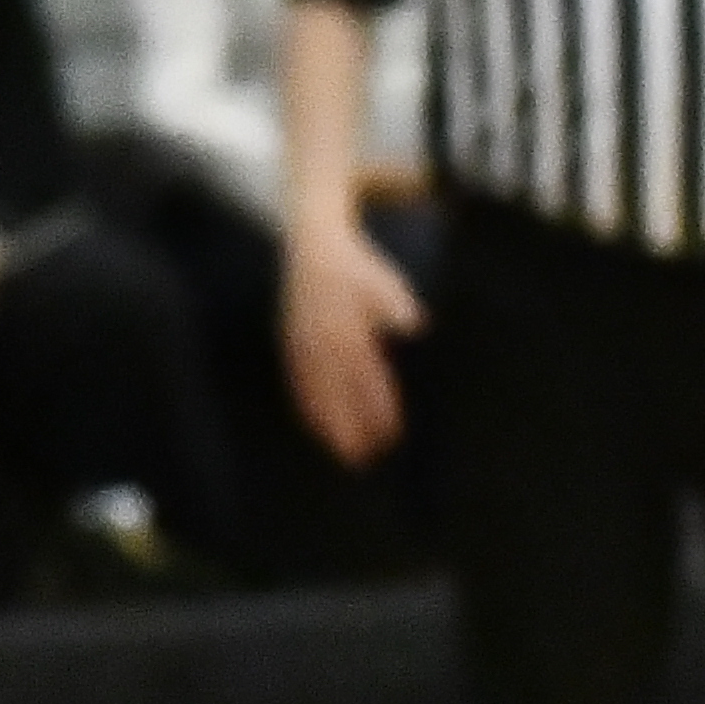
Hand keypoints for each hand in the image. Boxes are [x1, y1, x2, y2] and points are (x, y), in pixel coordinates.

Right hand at [283, 214, 424, 464]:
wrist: (312, 243)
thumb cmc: (356, 267)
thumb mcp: (380, 277)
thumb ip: (392, 301)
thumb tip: (413, 323)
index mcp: (344, 324)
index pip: (364, 374)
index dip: (377, 407)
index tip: (391, 436)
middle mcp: (320, 338)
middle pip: (338, 391)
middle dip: (351, 425)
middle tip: (366, 460)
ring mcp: (302, 342)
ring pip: (315, 390)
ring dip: (327, 423)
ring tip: (342, 454)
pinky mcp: (291, 343)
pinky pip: (297, 379)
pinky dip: (305, 405)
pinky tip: (315, 426)